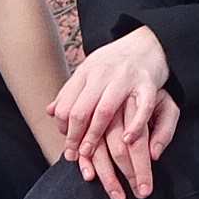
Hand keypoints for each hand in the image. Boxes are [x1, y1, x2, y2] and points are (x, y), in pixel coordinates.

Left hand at [52, 27, 179, 198]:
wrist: (148, 42)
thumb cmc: (116, 62)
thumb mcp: (89, 70)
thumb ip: (70, 91)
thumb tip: (50, 112)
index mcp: (86, 72)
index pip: (66, 105)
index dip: (62, 128)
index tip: (66, 144)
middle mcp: (103, 74)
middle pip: (81, 110)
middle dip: (74, 136)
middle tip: (73, 156)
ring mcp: (125, 79)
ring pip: (105, 110)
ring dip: (95, 135)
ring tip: (89, 153)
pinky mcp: (148, 84)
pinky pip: (142, 108)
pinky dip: (134, 126)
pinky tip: (127, 140)